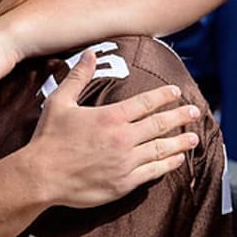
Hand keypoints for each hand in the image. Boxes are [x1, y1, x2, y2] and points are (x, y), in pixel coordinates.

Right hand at [28, 50, 200, 207]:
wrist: (41, 176)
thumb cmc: (48, 139)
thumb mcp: (59, 102)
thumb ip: (78, 78)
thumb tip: (90, 54)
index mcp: (111, 117)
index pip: (146, 102)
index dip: (164, 96)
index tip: (176, 92)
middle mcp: (123, 138)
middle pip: (160, 124)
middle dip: (180, 116)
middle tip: (195, 112)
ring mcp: (126, 162)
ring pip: (162, 149)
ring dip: (180, 142)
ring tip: (194, 137)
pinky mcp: (124, 183)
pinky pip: (153, 172)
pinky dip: (168, 164)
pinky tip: (177, 160)